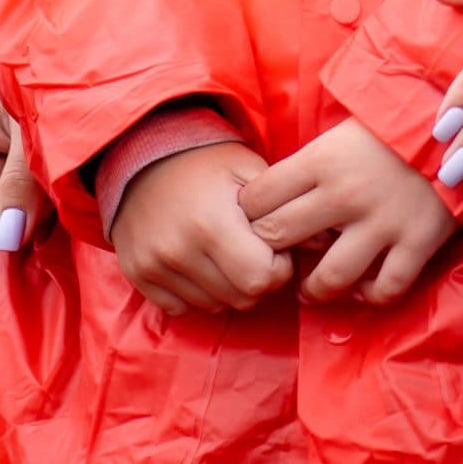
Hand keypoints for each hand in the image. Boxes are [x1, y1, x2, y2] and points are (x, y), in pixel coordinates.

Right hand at [0, 80, 50, 250]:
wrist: (70, 59)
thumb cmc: (48, 80)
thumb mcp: (35, 128)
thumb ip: (22, 180)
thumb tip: (10, 236)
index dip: (8, 226)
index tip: (45, 208)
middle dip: (30, 217)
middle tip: (60, 180)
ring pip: (13, 223)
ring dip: (45, 211)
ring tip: (65, 172)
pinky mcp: (6, 179)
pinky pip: (27, 213)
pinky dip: (50, 205)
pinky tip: (65, 179)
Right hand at [111, 142, 293, 316]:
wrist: (142, 155)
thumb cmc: (206, 162)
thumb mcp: (249, 169)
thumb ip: (284, 205)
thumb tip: (324, 241)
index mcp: (211, 223)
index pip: (261, 279)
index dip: (278, 267)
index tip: (275, 247)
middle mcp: (179, 251)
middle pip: (240, 298)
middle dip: (257, 280)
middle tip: (253, 251)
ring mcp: (154, 265)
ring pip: (213, 306)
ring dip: (228, 288)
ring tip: (226, 254)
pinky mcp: (138, 275)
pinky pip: (180, 308)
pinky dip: (197, 293)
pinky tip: (200, 264)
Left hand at [240, 120, 457, 306]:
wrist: (459, 127)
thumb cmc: (389, 131)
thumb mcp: (339, 136)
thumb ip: (307, 167)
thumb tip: (269, 203)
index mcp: (322, 159)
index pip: (258, 198)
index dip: (249, 214)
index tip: (255, 222)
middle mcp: (346, 193)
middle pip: (279, 237)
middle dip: (271, 251)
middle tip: (277, 258)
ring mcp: (383, 222)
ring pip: (328, 278)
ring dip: (313, 290)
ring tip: (310, 289)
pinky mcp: (417, 242)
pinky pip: (384, 289)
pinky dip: (370, 295)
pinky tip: (363, 286)